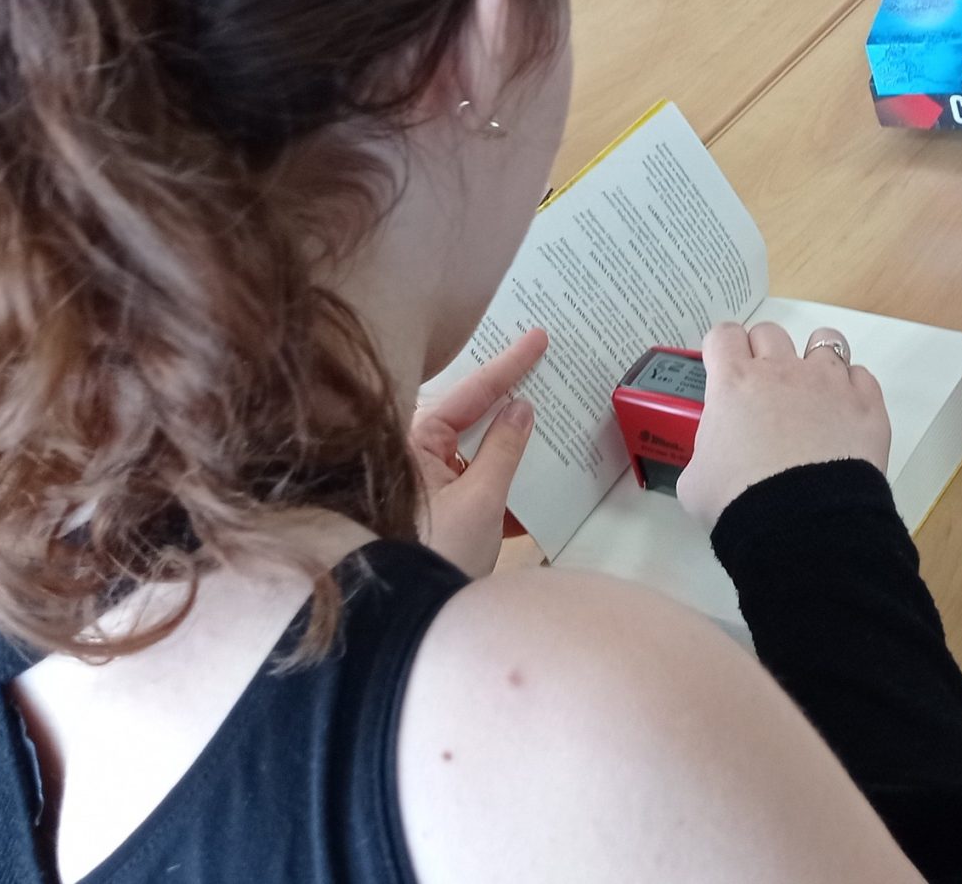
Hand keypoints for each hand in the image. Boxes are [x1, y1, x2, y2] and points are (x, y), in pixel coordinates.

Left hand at [410, 328, 545, 577]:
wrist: (405, 623)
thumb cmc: (435, 553)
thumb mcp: (479, 499)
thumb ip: (503, 451)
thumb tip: (522, 409)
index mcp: (415, 443)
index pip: (468, 394)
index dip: (507, 366)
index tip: (537, 338)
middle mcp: (416, 459)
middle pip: (471, 419)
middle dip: (511, 401)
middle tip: (548, 370)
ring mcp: (430, 490)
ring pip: (480, 455)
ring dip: (517, 449)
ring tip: (557, 426)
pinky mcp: (444, 519)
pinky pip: (481, 489)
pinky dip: (511, 488)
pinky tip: (546, 487)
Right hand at [674, 322, 887, 529]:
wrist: (801, 522)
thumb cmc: (739, 500)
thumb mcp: (695, 481)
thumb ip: (702, 457)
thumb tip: (709, 464)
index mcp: (734, 383)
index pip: (723, 335)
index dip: (722, 349)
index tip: (723, 368)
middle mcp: (782, 371)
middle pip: (770, 332)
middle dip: (764, 352)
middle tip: (764, 386)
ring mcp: (828, 382)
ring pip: (825, 340)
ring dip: (815, 359)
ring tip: (813, 389)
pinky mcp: (866, 403)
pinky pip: (861, 375)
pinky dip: (853, 389)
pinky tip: (845, 413)